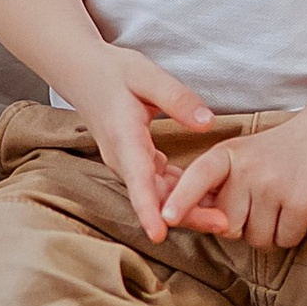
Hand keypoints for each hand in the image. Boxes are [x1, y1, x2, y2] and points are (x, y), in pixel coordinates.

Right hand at [57, 44, 215, 240]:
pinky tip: (206, 197)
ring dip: (185, 208)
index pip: (136, 178)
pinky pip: (157, 186)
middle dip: (185, 214)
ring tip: (222, 218)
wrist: (82, 73)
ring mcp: (127, 164)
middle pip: (153, 196)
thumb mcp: (145, 74)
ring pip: (157, 195)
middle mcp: (122, 158)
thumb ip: (177, 98)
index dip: (147, 208)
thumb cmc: (112, 71)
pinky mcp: (134, 164)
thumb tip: (208, 123)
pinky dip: (179, 194)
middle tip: (224, 223)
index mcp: (123, 136)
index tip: (158, 233)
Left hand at [162, 109, 306, 249]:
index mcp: (226, 155)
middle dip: (241, 224)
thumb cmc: (276, 154)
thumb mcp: (241, 157)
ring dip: (267, 231)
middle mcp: (247, 169)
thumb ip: (218, 185)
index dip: (181, 199)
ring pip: (255, 238)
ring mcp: (273, 186)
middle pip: (227, 225)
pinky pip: (283, 240)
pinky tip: (297, 209)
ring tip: (279, 202)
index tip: (166, 218)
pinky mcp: (300, 204)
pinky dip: (290, 233)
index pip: (198, 176)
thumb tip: (200, 222)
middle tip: (260, 200)